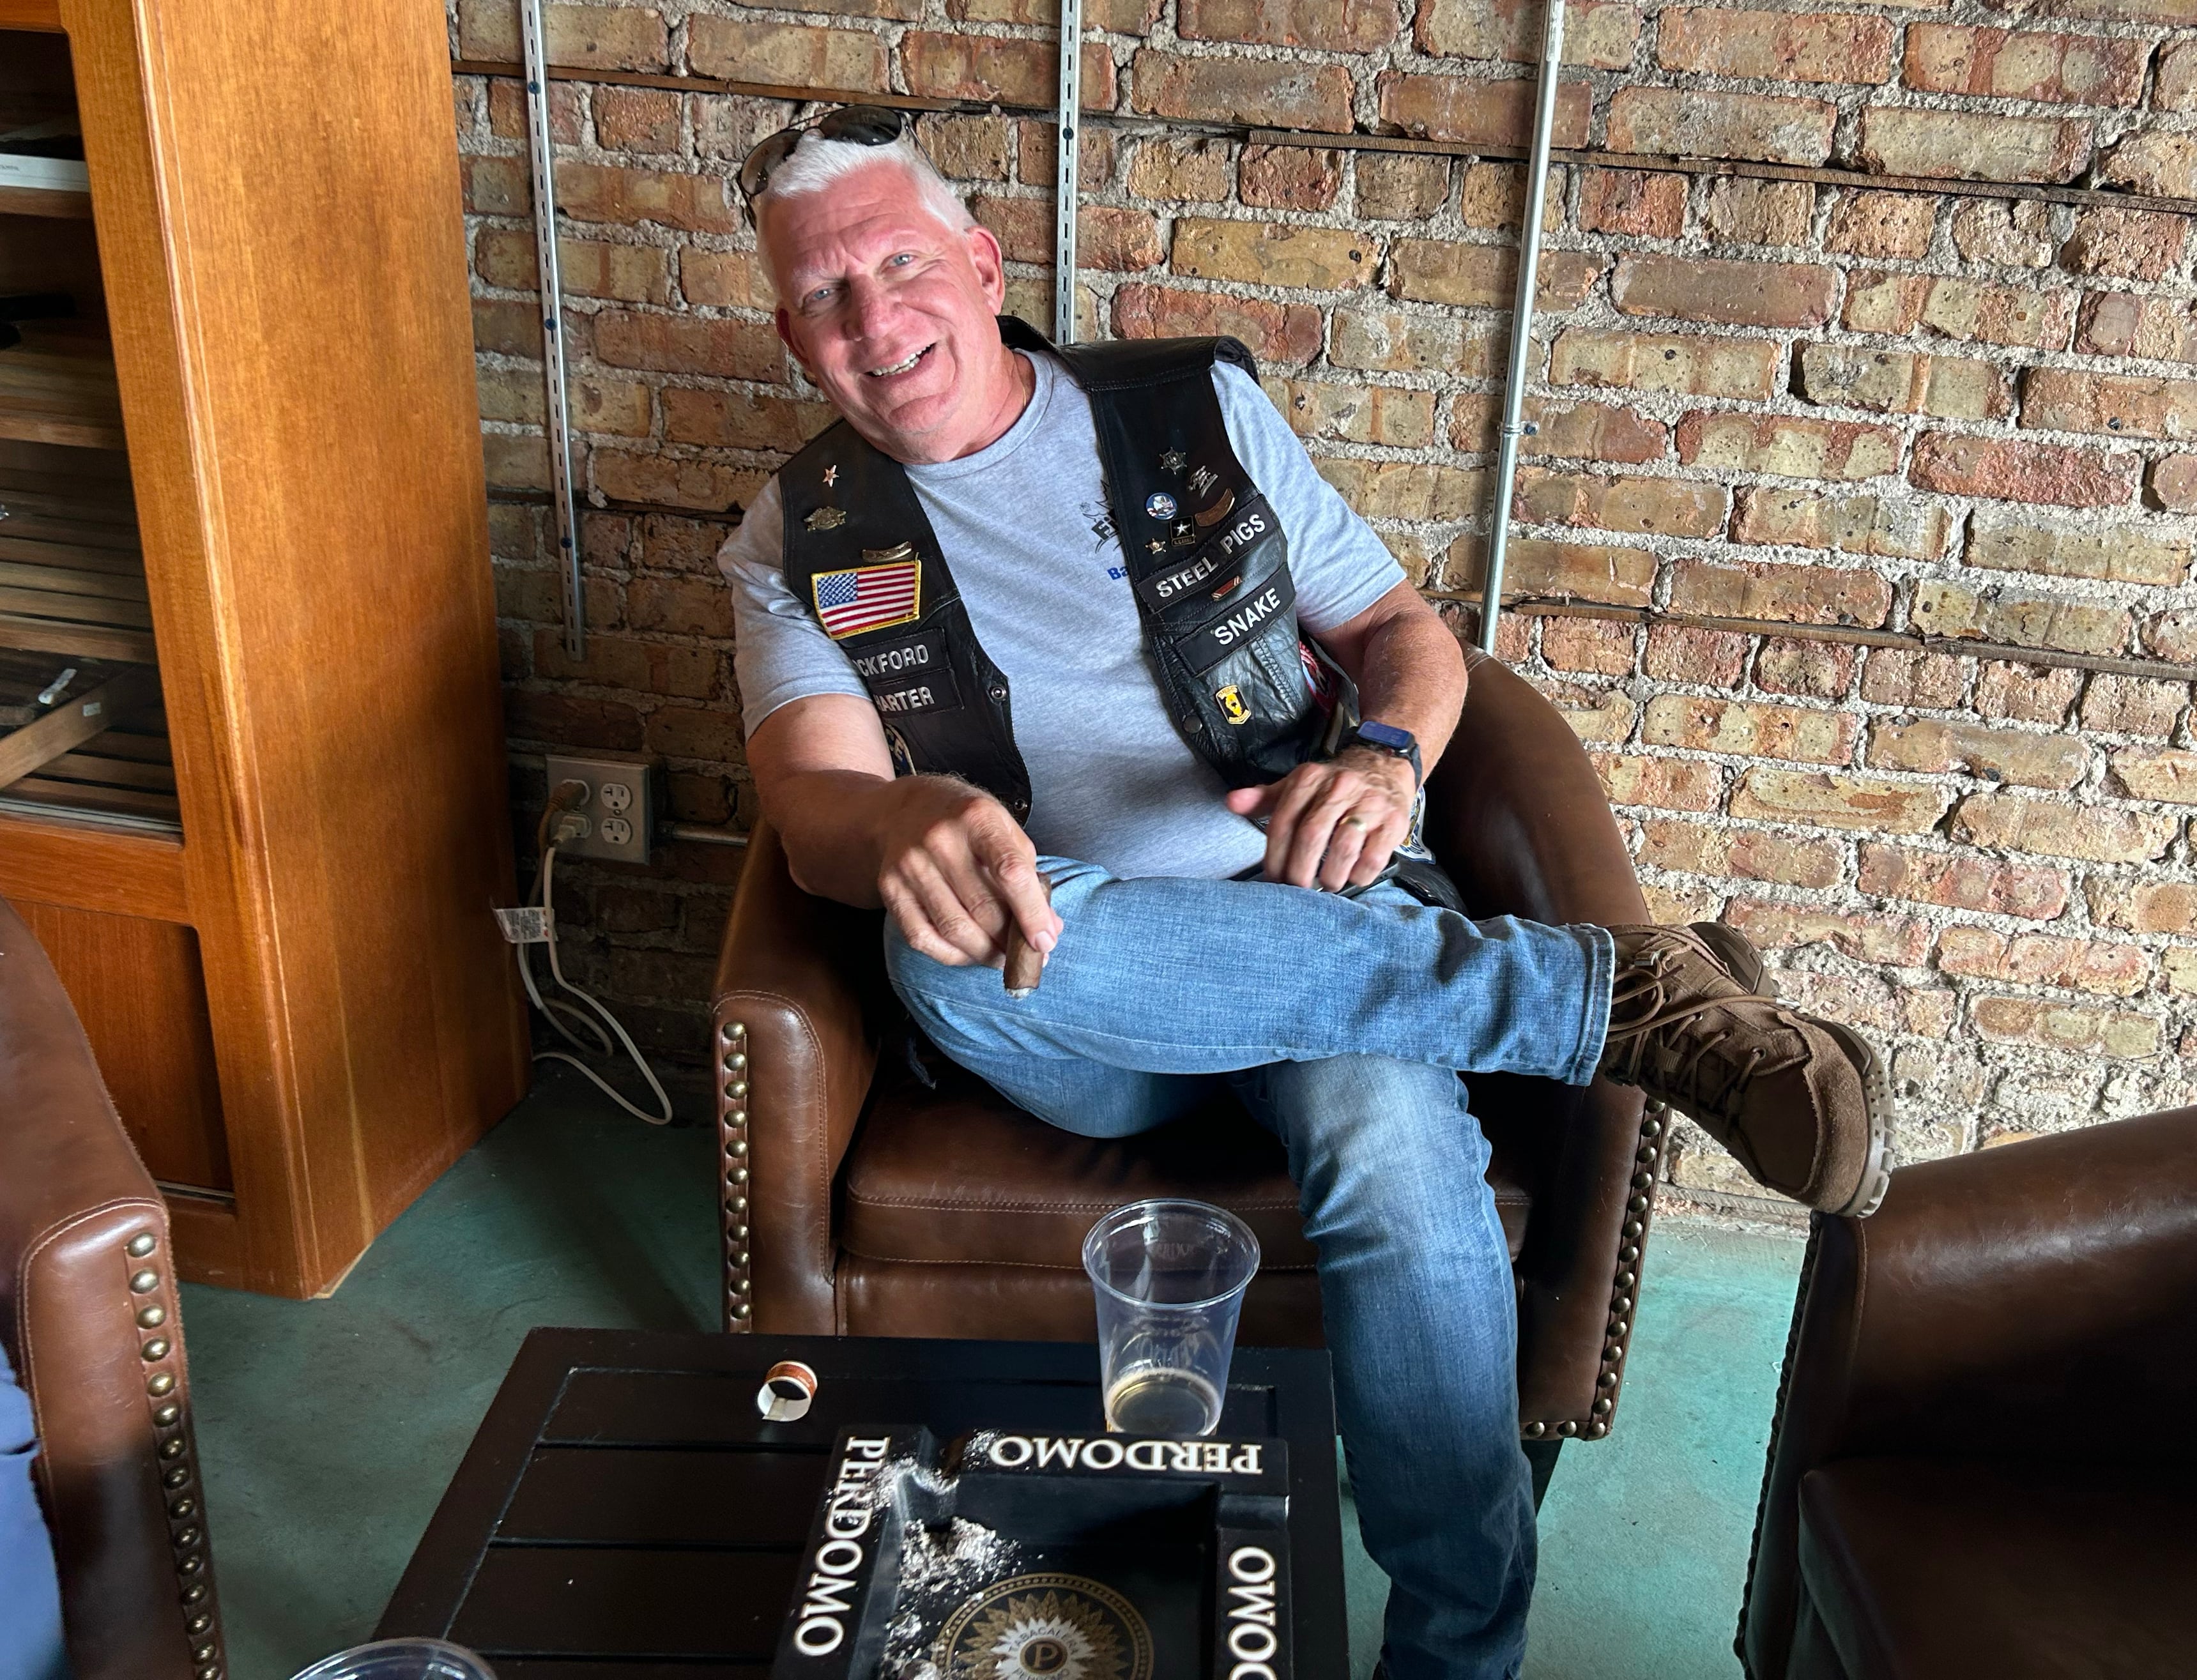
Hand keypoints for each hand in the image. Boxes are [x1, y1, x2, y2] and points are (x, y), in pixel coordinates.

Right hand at [874, 776, 1061, 967]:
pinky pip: (923, 938)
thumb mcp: (1004, 829)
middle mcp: (940, 840)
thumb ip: (1029, 876)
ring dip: (985, 954)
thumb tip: (1050, 928)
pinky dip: (953, 956)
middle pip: (982, 909)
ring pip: (954, 929)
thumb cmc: (965, 821)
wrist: (902, 809)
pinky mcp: (890, 888)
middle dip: (1010, 942)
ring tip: (1002, 958)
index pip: (1011, 873)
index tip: (1045, 942)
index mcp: (977, 818)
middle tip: (1027, 956)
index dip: (1031, 914)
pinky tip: (970, 953)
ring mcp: (911, 865)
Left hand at [1224, 747, 1416, 890]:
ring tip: (1326, 885)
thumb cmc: (1332, 786)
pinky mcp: (1394, 820)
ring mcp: (1369, 803)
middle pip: (1311, 836)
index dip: (1275, 856)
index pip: (1283, 821)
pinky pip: (1374, 856)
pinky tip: (1352, 877)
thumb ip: (1263, 798)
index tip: (1273, 879)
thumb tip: (1232, 803)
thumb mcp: (1297, 786)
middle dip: (1299, 871)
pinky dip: (1359, 874)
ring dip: (1330, 876)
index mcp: (1308, 779)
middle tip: (1297, 890)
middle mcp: (1339, 787)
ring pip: (1343, 847)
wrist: (1383, 765)